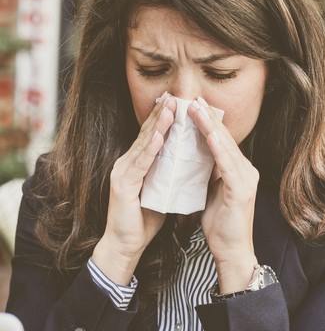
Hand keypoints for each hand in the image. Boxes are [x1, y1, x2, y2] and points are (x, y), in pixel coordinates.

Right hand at [92, 92, 175, 283]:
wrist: (126, 244)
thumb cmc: (144, 218)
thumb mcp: (160, 189)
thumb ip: (167, 173)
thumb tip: (186, 160)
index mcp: (136, 163)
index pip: (151, 136)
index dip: (163, 119)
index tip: (176, 103)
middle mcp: (126, 162)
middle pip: (147, 134)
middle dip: (161, 114)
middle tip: (174, 96)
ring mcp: (122, 172)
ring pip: (144, 144)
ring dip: (158, 125)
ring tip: (170, 108)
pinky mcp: (123, 184)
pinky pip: (141, 163)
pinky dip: (151, 148)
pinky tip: (160, 136)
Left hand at [188, 97, 258, 292]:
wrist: (232, 250)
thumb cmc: (220, 223)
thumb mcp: (212, 191)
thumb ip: (209, 173)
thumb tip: (196, 156)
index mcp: (238, 169)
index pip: (220, 141)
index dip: (208, 122)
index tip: (195, 107)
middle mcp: (245, 169)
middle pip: (223, 138)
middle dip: (208, 117)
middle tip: (194, 99)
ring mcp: (245, 178)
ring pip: (225, 146)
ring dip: (210, 125)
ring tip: (196, 108)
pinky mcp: (241, 189)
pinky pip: (227, 163)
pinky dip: (217, 147)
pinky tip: (208, 133)